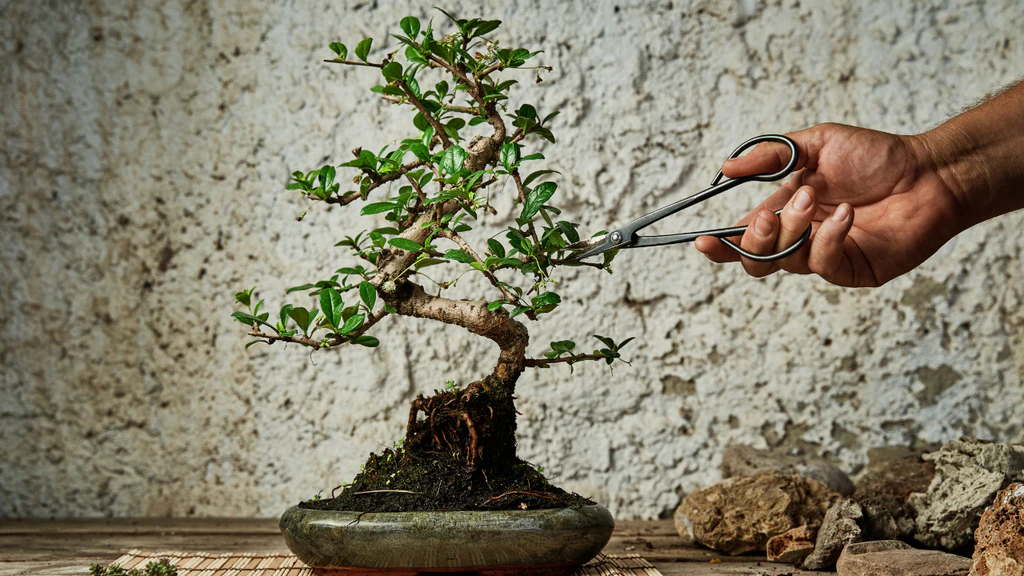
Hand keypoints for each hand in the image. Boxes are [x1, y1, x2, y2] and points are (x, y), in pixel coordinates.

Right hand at [695, 123, 965, 286]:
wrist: (929, 172)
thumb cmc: (878, 156)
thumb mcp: (817, 143)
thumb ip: (771, 157)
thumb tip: (726, 169)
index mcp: (784, 211)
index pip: (742, 238)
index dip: (720, 246)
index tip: (703, 241)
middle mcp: (800, 238)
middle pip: (755, 262)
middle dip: (753, 240)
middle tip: (769, 214)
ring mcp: (825, 257)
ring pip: (785, 263)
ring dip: (793, 231)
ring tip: (815, 201)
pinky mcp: (852, 270)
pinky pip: (823, 265)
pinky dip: (828, 239)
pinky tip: (846, 216)